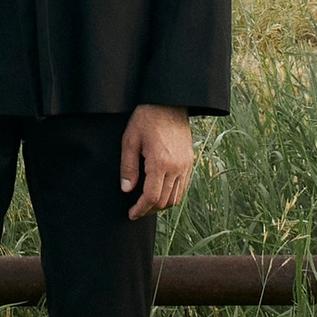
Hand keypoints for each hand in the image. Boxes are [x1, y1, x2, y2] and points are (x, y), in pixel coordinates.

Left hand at [120, 105, 193, 222]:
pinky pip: (183, 187)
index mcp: (160, 162)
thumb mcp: (130, 140)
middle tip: (136, 211)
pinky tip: (160, 192)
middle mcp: (176, 167)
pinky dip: (172, 195)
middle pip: (164, 201)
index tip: (131, 214)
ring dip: (161, 205)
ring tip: (147, 204)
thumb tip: (126, 190)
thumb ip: (128, 167)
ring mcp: (186, 165)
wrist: (169, 103)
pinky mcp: (190, 162)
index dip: (141, 209)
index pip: (152, 197)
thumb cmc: (146, 118)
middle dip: (149, 210)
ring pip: (176, 197)